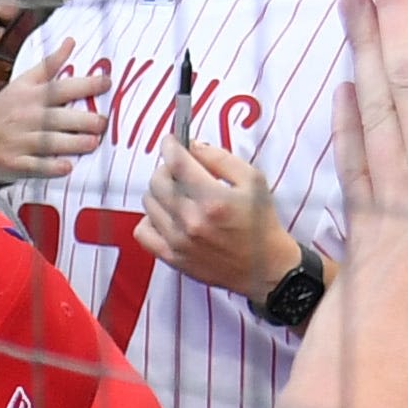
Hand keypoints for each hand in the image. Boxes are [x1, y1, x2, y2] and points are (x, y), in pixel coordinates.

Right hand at [0, 43, 110, 178]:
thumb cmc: (2, 110)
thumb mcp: (22, 83)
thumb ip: (49, 65)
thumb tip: (72, 41)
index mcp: (30, 96)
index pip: (61, 87)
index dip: (86, 84)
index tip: (107, 83)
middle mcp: (25, 117)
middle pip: (60, 117)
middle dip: (85, 120)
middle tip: (102, 123)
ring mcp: (18, 141)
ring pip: (51, 142)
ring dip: (74, 143)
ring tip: (93, 143)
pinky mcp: (12, 162)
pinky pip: (35, 166)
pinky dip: (51, 167)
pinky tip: (67, 167)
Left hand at [138, 137, 297, 301]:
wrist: (264, 267)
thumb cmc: (261, 222)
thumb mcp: (253, 181)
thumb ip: (221, 159)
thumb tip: (193, 146)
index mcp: (213, 200)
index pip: (178, 164)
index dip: (171, 147)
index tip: (171, 140)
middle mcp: (191, 221)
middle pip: (158, 182)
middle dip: (166, 168)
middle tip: (179, 169)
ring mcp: (178, 241)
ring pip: (149, 203)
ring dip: (159, 192)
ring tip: (178, 193)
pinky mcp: (171, 257)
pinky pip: (142, 232)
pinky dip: (150, 219)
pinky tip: (167, 216)